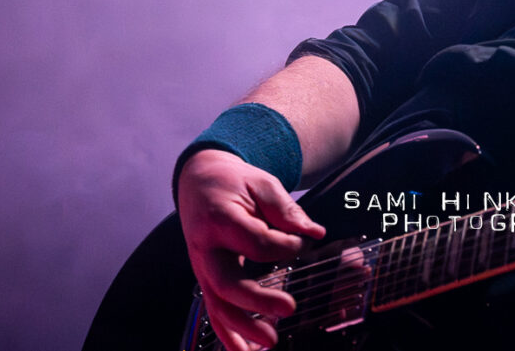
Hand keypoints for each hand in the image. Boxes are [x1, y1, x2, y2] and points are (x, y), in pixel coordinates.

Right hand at [177, 149, 325, 350]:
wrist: (199, 180)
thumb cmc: (234, 183)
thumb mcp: (262, 184)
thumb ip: (287, 210)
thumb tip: (315, 232)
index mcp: (220, 219)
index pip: (256, 242)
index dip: (286, 245)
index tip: (302, 241)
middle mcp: (205, 248)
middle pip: (228, 282)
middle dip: (258, 301)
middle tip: (289, 309)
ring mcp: (201, 267)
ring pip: (217, 304)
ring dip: (242, 328)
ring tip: (270, 342)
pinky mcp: (204, 278)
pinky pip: (212, 311)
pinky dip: (227, 335)